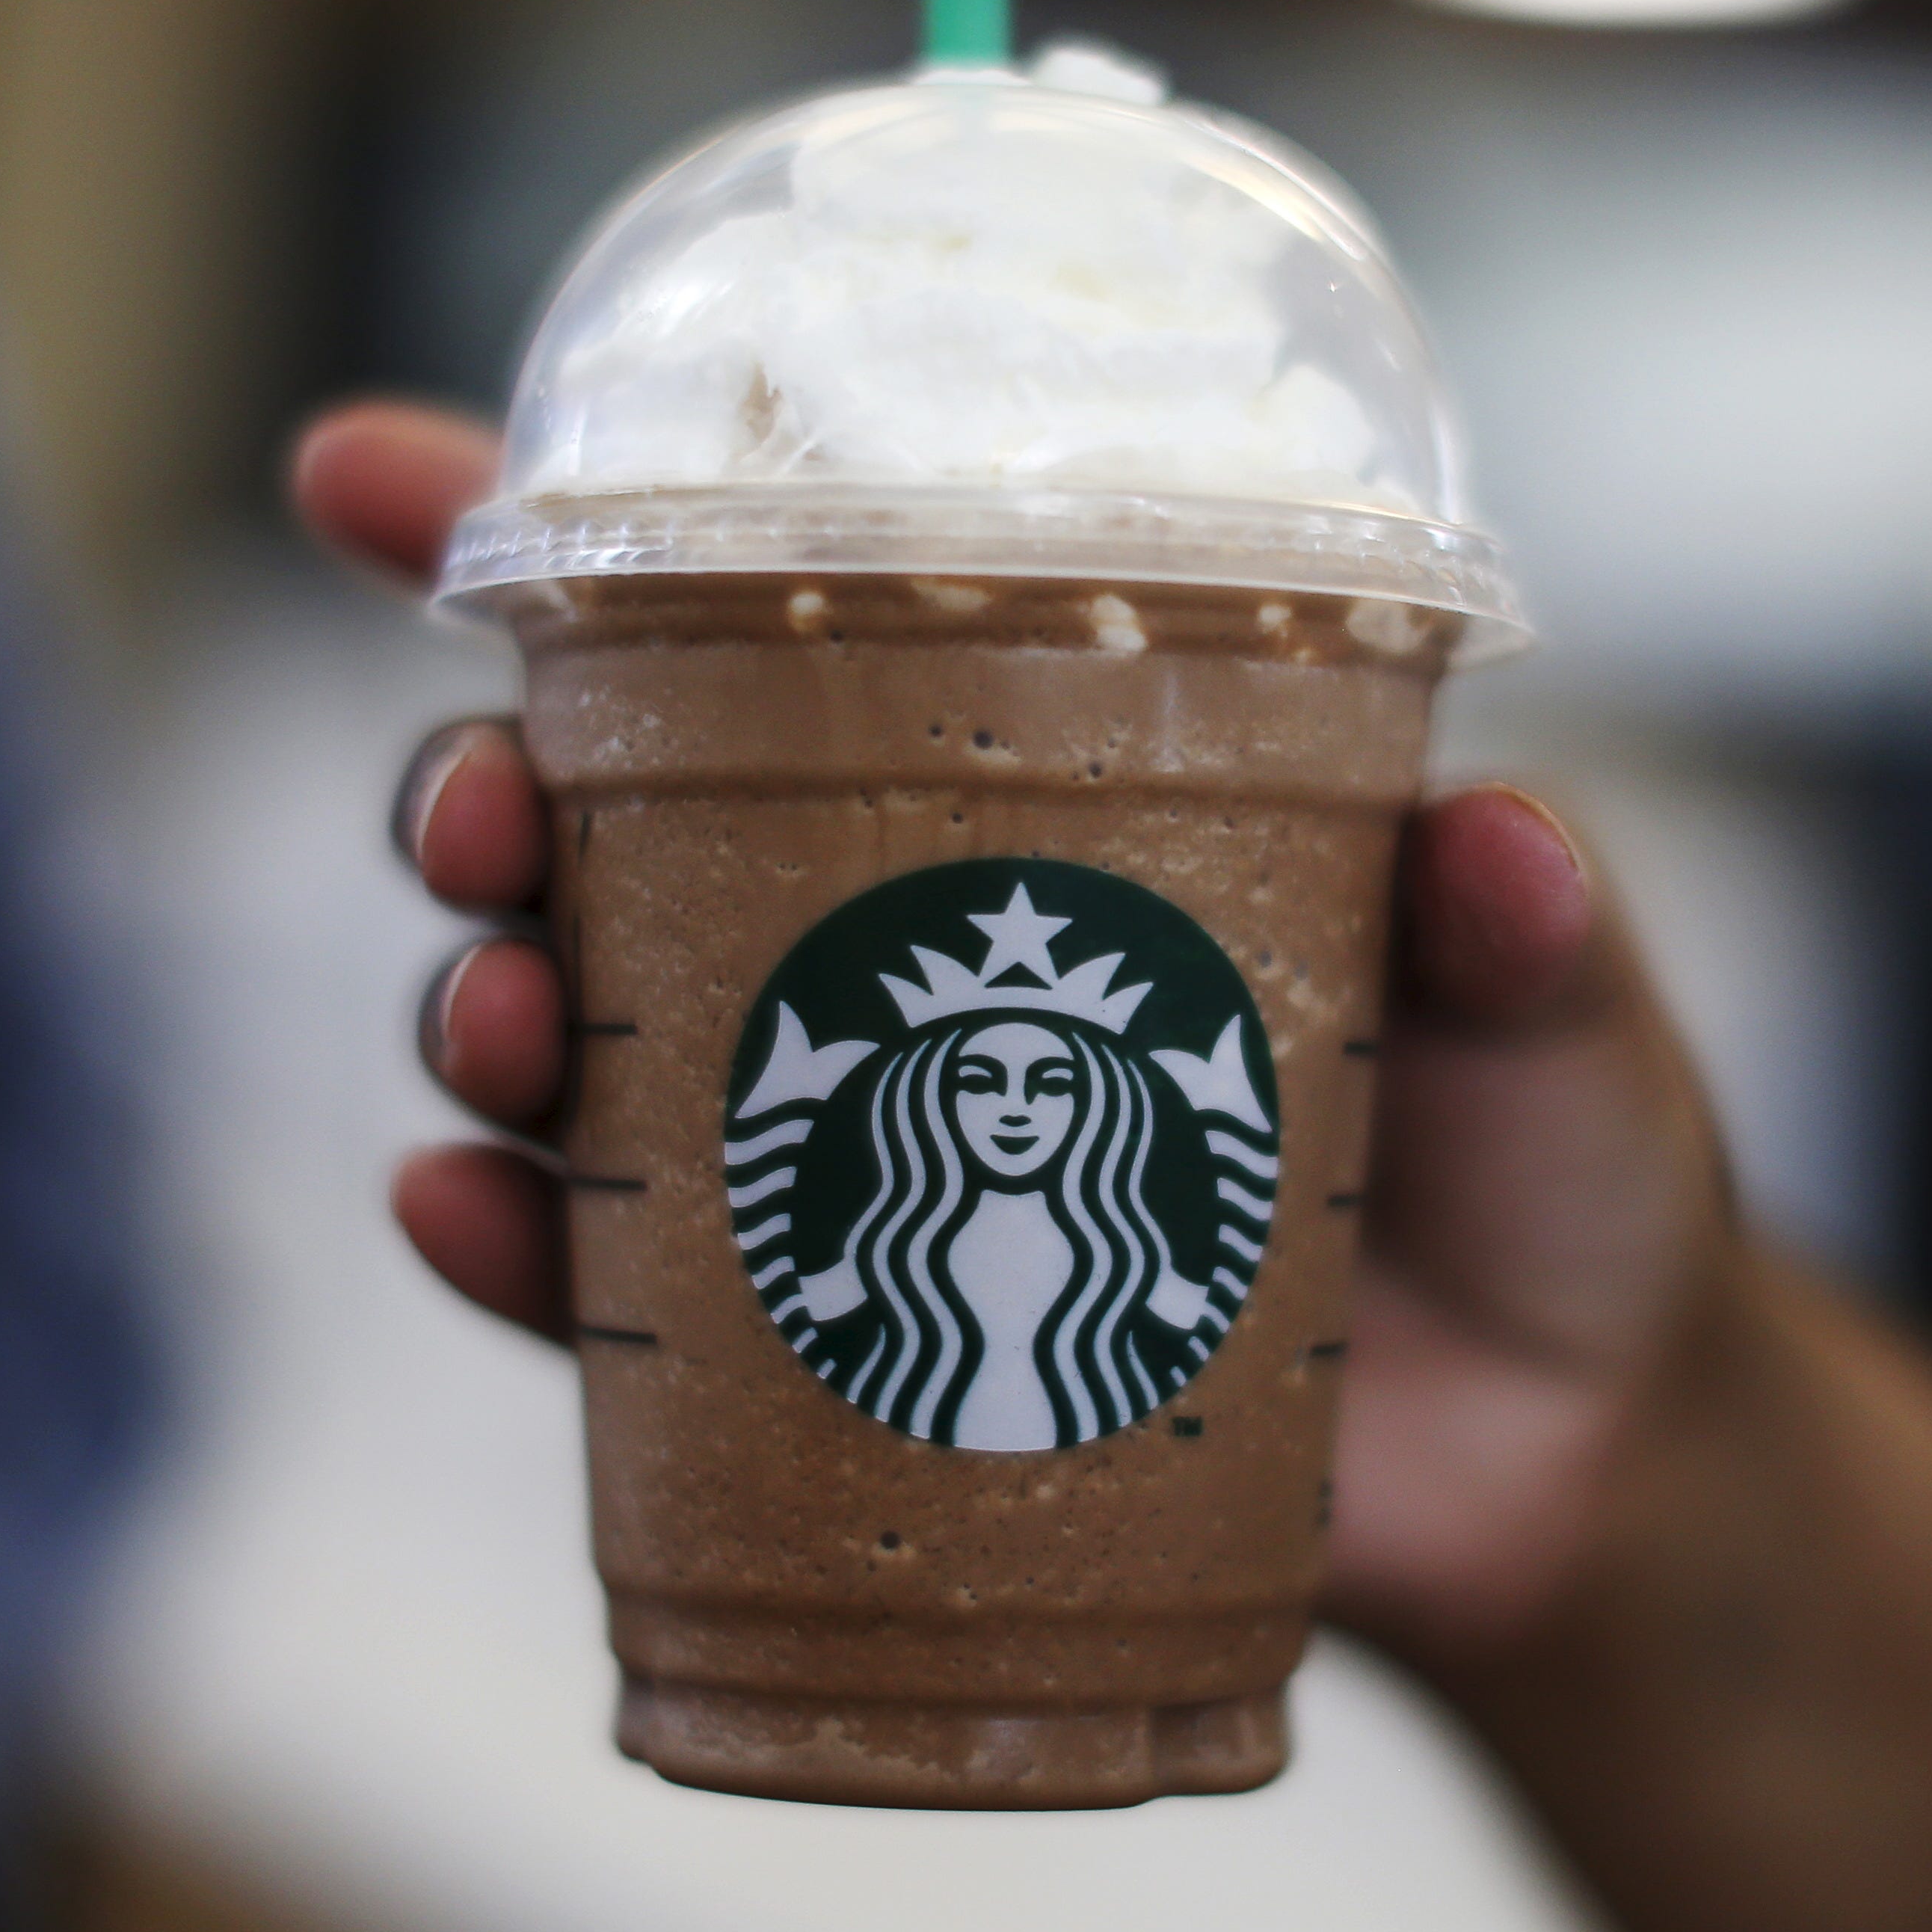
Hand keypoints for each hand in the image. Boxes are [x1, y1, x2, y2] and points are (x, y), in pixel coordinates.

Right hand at [293, 399, 1747, 1668]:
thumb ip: (1526, 930)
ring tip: (487, 1015)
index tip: (363, 468)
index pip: (776, 636)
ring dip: (479, 1010)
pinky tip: (464, 1217)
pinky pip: (630, 1300)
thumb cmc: (1558, 1171)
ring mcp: (859, 1149)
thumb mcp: (1564, 1018)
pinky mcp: (855, 1345)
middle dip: (483, 795)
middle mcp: (900, 949)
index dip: (549, 540)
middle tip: (479, 813)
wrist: (1568, 1464)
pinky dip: (521, 1258)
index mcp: (1036, 796)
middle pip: (607, 831)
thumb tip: (1493, 840)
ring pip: (581, 1045)